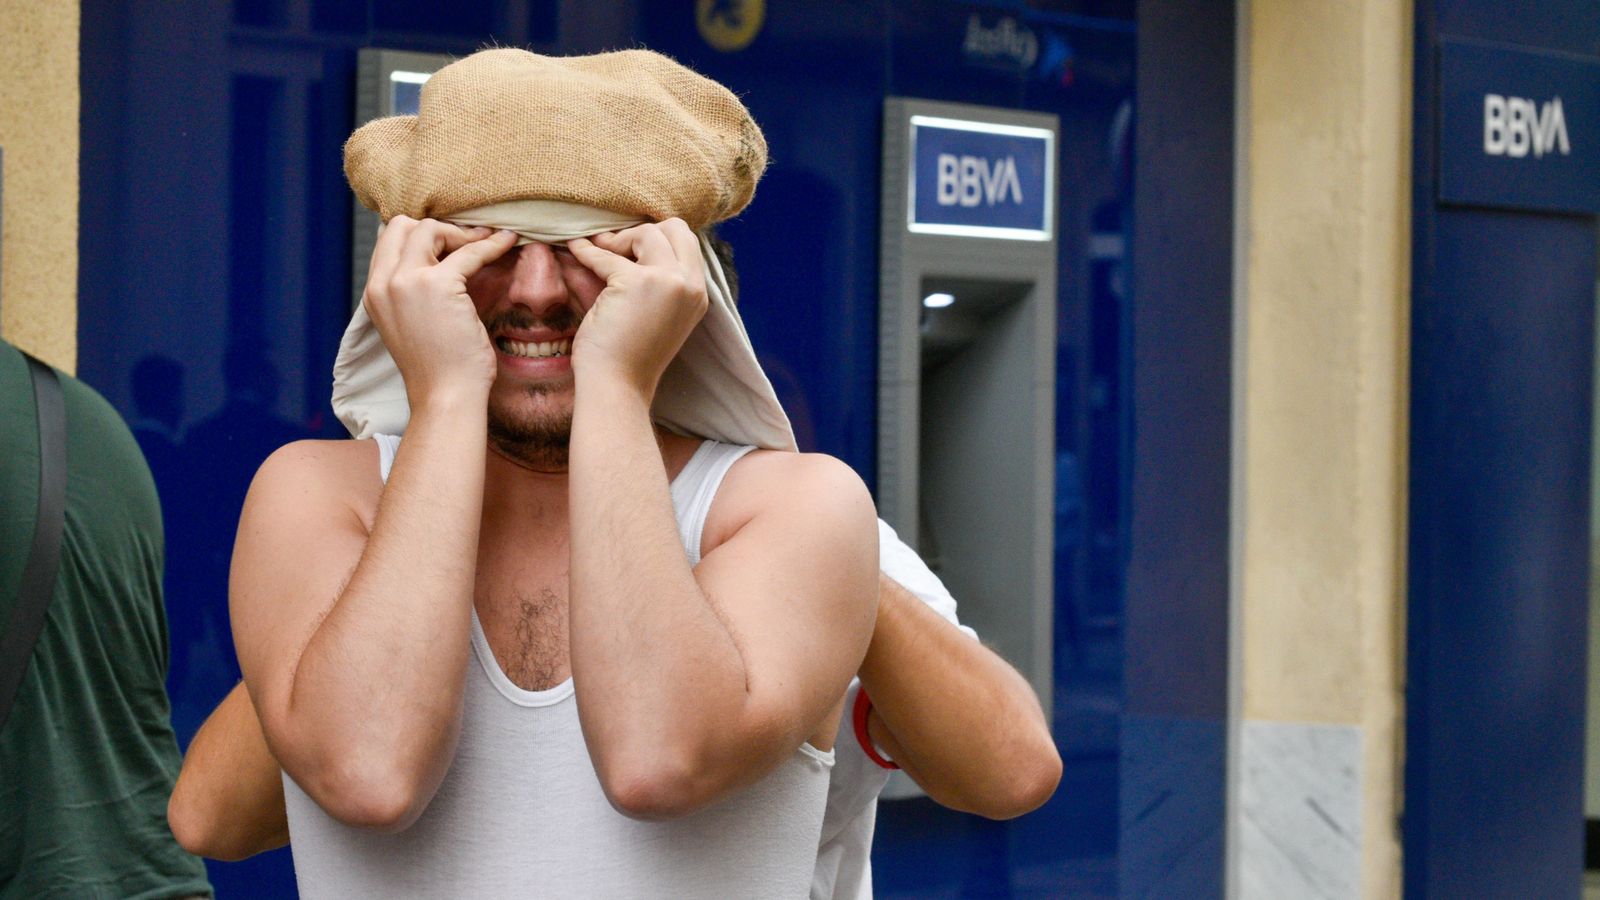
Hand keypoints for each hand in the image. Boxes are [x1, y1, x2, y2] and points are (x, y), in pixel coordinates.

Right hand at [362, 216, 518, 408]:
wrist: (446, 395)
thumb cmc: (439, 366)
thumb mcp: (413, 322)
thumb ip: (414, 292)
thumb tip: (440, 262)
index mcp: (374, 292)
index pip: (389, 239)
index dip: (422, 235)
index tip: (452, 243)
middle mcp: (383, 283)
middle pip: (404, 225)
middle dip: (439, 229)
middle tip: (469, 242)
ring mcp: (406, 282)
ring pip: (430, 228)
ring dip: (462, 233)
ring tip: (488, 242)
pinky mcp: (436, 285)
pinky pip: (468, 251)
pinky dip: (490, 244)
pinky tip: (506, 242)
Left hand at [566, 219, 707, 400]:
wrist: (618, 387)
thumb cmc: (628, 355)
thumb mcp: (655, 311)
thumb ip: (654, 279)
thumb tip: (626, 239)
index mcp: (698, 293)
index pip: (687, 243)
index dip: (657, 238)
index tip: (627, 247)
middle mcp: (691, 285)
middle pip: (675, 228)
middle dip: (642, 231)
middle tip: (613, 246)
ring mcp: (668, 282)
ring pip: (646, 233)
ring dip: (618, 238)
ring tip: (596, 250)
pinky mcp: (637, 283)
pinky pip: (607, 254)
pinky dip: (587, 250)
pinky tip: (574, 248)